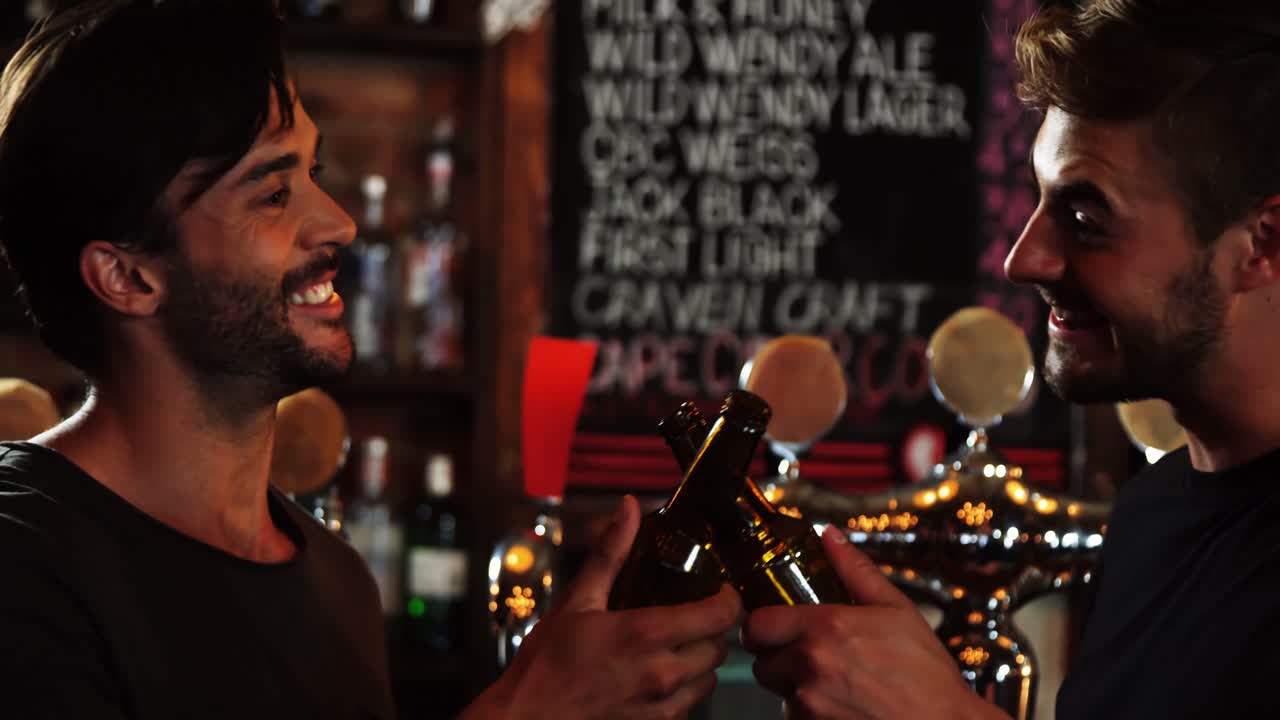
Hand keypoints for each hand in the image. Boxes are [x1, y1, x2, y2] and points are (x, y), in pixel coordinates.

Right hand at [463, 496, 742, 719]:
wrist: (527, 719)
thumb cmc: (546, 664)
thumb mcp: (576, 601)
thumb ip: (610, 553)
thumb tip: (629, 508)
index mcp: (646, 634)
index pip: (720, 615)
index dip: (728, 599)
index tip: (720, 590)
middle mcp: (663, 673)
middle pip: (719, 647)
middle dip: (711, 629)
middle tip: (693, 616)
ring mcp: (663, 706)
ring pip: (709, 679)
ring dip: (699, 661)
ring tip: (675, 647)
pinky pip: (690, 705)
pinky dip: (684, 689)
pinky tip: (657, 676)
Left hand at [740, 528, 1007, 719]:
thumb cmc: (927, 675)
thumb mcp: (896, 610)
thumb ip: (855, 570)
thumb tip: (829, 535)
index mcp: (826, 628)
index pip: (757, 624)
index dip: (761, 626)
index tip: (774, 627)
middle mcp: (811, 665)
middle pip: (761, 661)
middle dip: (778, 657)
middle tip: (805, 655)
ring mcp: (810, 703)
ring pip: (779, 691)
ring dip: (795, 686)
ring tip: (832, 682)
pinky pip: (794, 717)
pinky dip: (809, 713)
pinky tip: (840, 704)